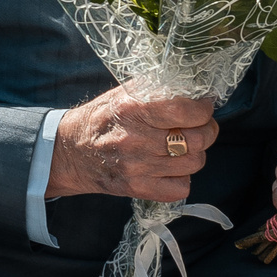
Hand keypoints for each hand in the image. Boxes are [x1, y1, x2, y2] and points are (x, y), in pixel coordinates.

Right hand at [45, 86, 219, 202]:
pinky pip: (182, 187)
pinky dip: (181, 177)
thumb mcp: (124, 94)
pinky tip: (169, 167)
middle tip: (198, 126)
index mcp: (132, 109)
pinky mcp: (138, 189)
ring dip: (194, 153)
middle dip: (206, 130)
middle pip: (198, 139)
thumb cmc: (102, 118)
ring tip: (181, 147)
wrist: (70, 151)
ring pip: (195, 163)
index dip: (203, 109)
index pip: (187, 111)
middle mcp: (135, 139)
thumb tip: (196, 88)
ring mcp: (137, 167)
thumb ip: (158, 89)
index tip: (202, 106)